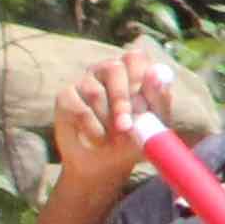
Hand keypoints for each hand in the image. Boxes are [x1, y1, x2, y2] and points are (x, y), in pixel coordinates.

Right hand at [50, 41, 203, 179]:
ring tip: (114, 140)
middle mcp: (107, 71)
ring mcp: (84, 82)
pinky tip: (98, 140)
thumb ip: (159, 99)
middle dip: (121, 99)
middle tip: (125, 126)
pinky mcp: (65, 97)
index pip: (135, 58)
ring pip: (95, 93)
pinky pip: (80, 110)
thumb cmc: (132, 140)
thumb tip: (156, 72)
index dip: (140, 77)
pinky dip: (93, 130)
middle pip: (113, 69)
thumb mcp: (154, 125)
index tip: (143, 103)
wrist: (105, 165)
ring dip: (107, 122)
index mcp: (132, 72)